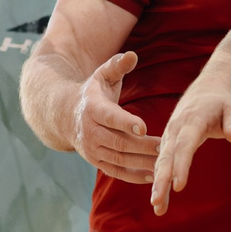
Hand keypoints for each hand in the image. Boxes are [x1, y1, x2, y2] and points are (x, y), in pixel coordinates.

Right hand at [69, 52, 156, 183]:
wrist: (66, 116)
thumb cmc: (93, 92)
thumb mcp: (102, 75)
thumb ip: (117, 65)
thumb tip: (133, 55)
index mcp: (92, 108)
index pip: (110, 117)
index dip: (126, 122)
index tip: (143, 128)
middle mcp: (89, 131)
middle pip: (118, 142)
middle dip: (142, 147)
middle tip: (164, 147)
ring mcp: (91, 149)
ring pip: (118, 159)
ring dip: (141, 163)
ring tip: (163, 163)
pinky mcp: (96, 162)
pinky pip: (115, 172)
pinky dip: (133, 176)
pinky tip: (152, 176)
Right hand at [148, 87, 230, 215]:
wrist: (207, 92)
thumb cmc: (223, 103)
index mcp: (191, 120)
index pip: (185, 145)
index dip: (181, 166)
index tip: (178, 186)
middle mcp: (175, 129)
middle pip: (167, 157)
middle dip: (161, 180)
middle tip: (157, 201)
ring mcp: (170, 137)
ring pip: (161, 163)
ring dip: (158, 185)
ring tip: (157, 207)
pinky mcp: (169, 144)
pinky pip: (163, 164)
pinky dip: (161, 182)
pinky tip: (160, 202)